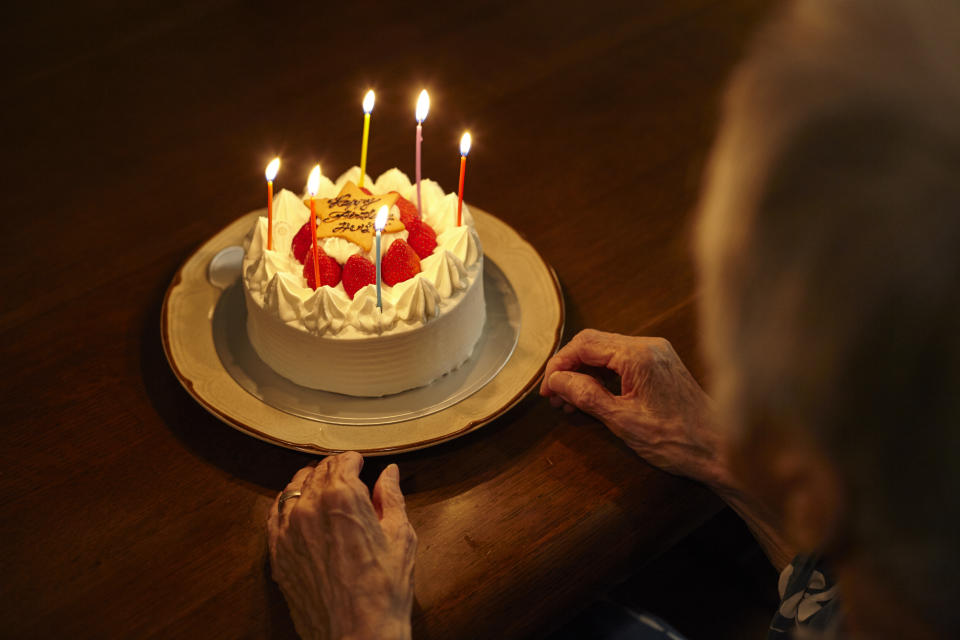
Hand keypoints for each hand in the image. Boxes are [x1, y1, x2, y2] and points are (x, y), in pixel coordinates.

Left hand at [267, 452, 415, 639]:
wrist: (358, 635)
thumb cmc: (383, 590)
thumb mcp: (400, 536)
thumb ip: (391, 498)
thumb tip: (389, 474)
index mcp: (342, 498)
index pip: (341, 462)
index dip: (354, 460)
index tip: (361, 464)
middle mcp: (309, 508)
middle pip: (316, 472)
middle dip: (334, 470)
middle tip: (348, 477)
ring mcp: (288, 531)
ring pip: (293, 489)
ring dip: (309, 484)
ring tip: (325, 491)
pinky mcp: (278, 553)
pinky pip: (275, 515)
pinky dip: (288, 506)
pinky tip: (300, 510)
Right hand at [540, 329, 729, 487]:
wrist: (720, 451)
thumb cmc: (677, 439)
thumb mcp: (622, 420)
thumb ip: (586, 395)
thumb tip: (556, 380)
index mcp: (639, 354)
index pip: (584, 345)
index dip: (559, 365)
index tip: (546, 389)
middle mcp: (648, 346)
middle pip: (593, 344)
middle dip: (569, 369)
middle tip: (554, 398)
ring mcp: (655, 355)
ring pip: (605, 354)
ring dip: (583, 375)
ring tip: (568, 403)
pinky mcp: (659, 367)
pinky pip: (621, 363)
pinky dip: (601, 378)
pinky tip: (590, 400)